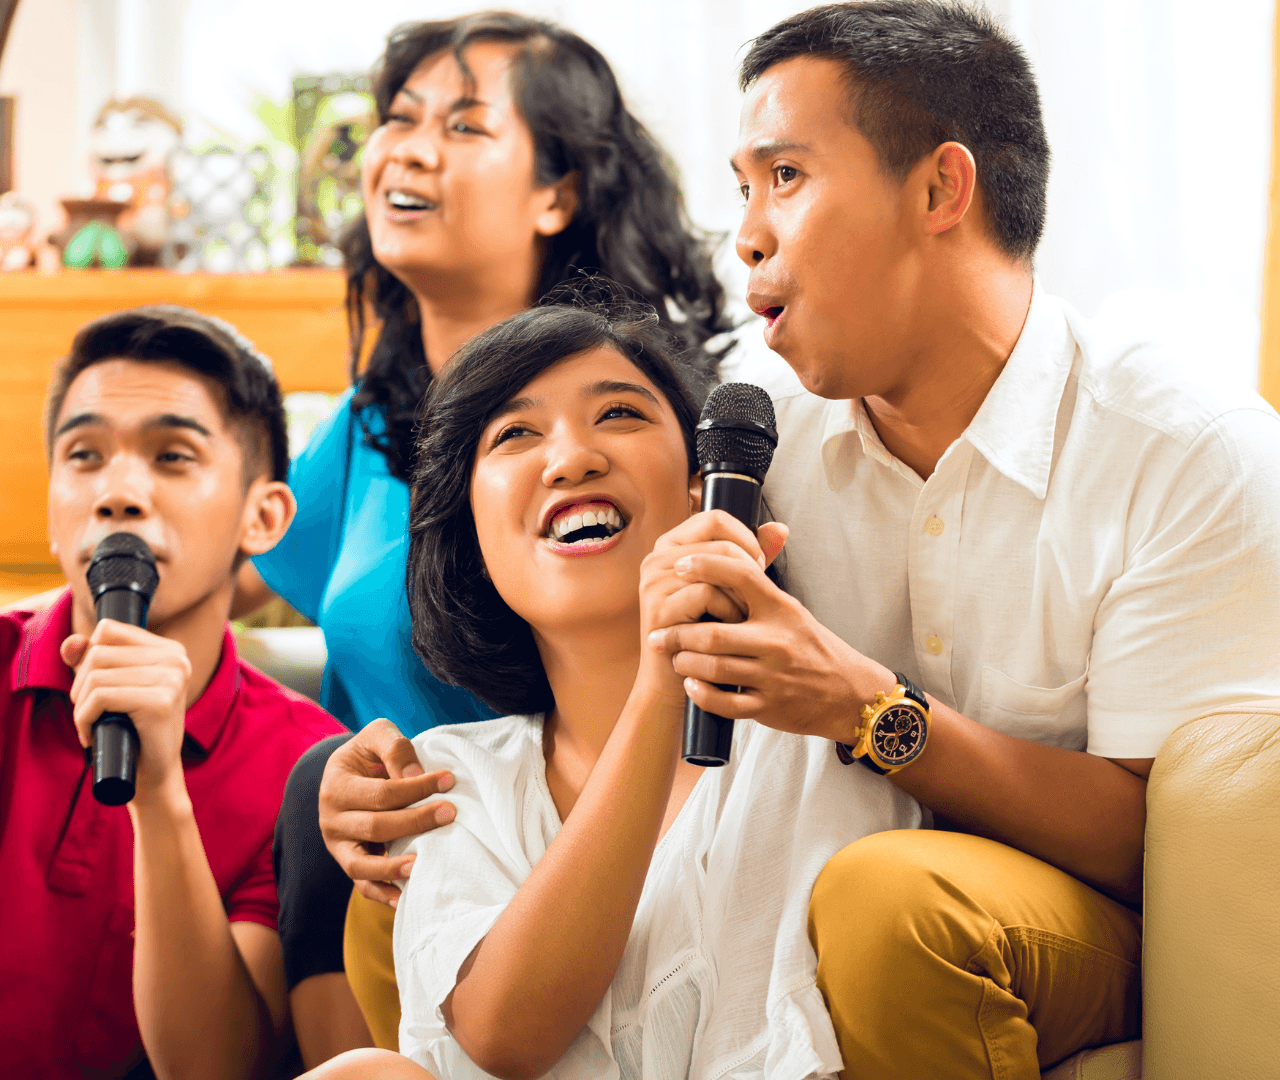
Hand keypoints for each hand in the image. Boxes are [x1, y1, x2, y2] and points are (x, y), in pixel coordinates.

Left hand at [61, 620, 192, 801]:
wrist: (153, 774)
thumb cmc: (131, 729)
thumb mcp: (111, 686)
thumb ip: (88, 658)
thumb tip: (70, 643)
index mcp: (170, 650)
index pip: (108, 630)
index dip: (88, 658)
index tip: (95, 688)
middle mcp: (176, 659)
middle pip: (98, 653)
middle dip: (80, 686)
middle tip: (90, 713)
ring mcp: (172, 679)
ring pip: (95, 676)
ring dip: (80, 706)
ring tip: (92, 724)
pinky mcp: (160, 702)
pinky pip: (100, 697)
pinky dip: (84, 719)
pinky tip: (92, 734)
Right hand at [318, 719, 457, 906]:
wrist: (351, 772)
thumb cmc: (370, 753)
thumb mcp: (378, 735)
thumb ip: (395, 748)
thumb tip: (413, 776)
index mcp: (336, 785)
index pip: (381, 793)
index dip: (417, 788)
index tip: (449, 780)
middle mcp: (331, 819)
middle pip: (376, 827)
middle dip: (416, 821)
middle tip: (452, 813)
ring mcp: (337, 845)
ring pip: (361, 865)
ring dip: (393, 867)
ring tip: (422, 864)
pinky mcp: (348, 862)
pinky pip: (361, 886)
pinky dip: (382, 894)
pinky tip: (405, 899)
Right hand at [635, 510, 790, 706]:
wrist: (681, 682)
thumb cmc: (708, 635)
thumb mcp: (731, 590)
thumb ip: (751, 558)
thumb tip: (781, 528)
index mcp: (673, 546)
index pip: (716, 519)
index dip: (745, 539)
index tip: (758, 566)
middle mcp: (657, 558)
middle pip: (720, 543)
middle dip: (747, 572)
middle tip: (753, 600)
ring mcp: (654, 581)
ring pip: (717, 567)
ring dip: (739, 596)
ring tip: (740, 619)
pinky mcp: (658, 606)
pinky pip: (707, 594)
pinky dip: (727, 612)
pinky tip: (729, 630)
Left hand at [647, 513, 890, 741]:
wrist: (848, 693)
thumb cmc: (812, 647)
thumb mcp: (792, 612)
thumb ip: (759, 590)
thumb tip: (723, 557)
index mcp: (782, 609)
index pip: (740, 575)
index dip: (705, 566)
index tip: (679, 567)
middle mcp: (777, 641)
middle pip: (714, 634)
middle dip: (678, 634)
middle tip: (657, 634)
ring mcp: (773, 676)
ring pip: (715, 669)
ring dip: (685, 663)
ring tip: (674, 658)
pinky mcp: (769, 706)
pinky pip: (726, 703)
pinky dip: (702, 694)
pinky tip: (691, 685)